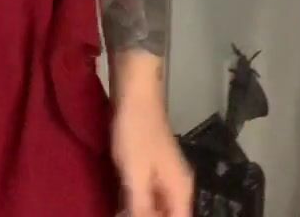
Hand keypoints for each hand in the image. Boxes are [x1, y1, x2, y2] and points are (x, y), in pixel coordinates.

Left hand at [110, 99, 193, 216]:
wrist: (135, 95)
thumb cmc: (136, 133)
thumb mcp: (136, 175)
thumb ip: (141, 207)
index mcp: (180, 189)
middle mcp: (177, 185)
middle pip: (169, 215)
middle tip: (123, 216)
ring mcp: (164, 175)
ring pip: (157, 206)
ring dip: (140, 212)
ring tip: (119, 213)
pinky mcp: (151, 167)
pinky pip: (148, 194)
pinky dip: (135, 202)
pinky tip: (119, 204)